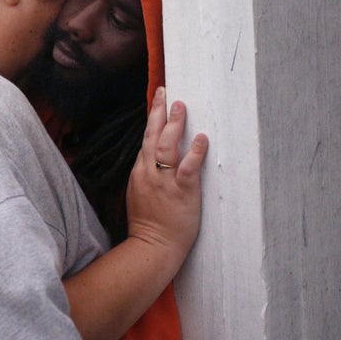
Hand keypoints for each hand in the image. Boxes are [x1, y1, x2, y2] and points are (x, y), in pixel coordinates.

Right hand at [125, 86, 208, 256]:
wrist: (152, 246)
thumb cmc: (148, 225)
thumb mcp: (139, 194)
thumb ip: (146, 176)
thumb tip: (152, 160)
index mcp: (139, 172)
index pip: (145, 140)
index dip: (152, 120)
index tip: (157, 101)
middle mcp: (149, 173)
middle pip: (152, 136)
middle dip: (158, 111)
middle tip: (165, 92)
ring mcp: (164, 182)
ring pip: (166, 146)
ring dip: (174, 125)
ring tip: (181, 107)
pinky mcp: (181, 192)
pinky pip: (187, 168)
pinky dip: (194, 152)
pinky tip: (201, 138)